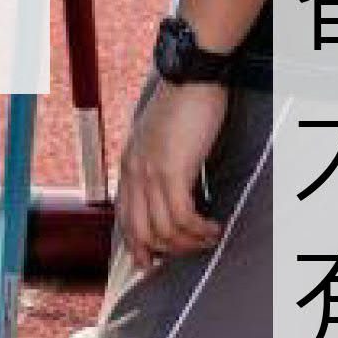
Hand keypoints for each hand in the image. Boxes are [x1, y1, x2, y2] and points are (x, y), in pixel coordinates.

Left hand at [116, 69, 232, 265]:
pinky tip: (213, 227)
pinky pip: (182, 218)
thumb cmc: (183, 102)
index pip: (124, 217)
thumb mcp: (160, 136)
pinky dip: (199, 229)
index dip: (136, 245)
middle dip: (165, 251)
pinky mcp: (172, 172)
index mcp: (129, 164)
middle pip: (140, 232)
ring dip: (189, 242)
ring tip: (209, 238)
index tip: (150, 262)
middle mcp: (134, 172)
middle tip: (190, 253)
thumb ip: (158, 162)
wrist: (191, 76)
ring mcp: (150, 173)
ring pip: (163, 230)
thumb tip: (174, 189)